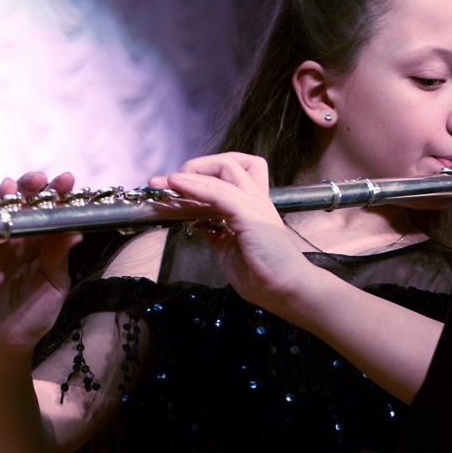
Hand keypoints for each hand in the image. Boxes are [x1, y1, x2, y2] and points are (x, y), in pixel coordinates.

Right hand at [0, 171, 82, 357]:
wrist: (5, 340)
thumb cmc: (34, 313)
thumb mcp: (55, 285)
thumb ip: (59, 258)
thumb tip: (76, 231)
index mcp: (44, 242)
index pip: (52, 212)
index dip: (60, 195)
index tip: (69, 181)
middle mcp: (22, 238)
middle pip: (27, 203)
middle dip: (35, 187)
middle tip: (45, 179)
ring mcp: (0, 243)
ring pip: (2, 211)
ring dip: (10, 195)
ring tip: (20, 185)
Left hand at [150, 153, 310, 310]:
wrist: (287, 290)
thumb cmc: (265, 276)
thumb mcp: (227, 248)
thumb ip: (214, 231)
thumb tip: (196, 220)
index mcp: (252, 206)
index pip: (227, 176)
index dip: (199, 177)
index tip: (172, 189)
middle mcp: (255, 199)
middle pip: (228, 163)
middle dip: (195, 167)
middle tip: (169, 182)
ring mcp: (255, 203)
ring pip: (222, 170)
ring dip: (188, 175)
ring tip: (163, 183)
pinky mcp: (250, 213)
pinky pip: (217, 191)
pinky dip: (194, 186)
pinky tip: (176, 186)